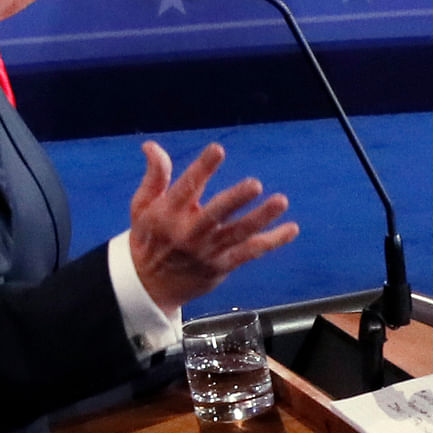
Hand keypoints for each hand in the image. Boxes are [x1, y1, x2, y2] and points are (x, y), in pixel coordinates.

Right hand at [127, 141, 297, 310]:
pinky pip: (250, 252)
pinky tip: (290, 229)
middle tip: (255, 184)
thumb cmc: (149, 239)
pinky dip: (272, 241)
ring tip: (281, 201)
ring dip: (261, 217)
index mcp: (167, 213)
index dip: (202, 168)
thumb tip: (151, 145)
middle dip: (236, 198)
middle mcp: (189, 232)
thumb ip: (155, 175)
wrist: (147, 287)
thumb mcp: (142, 206)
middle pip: (215, 213)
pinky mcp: (222, 265)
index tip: (218, 149)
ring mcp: (207, 251)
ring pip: (238, 232)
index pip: (186, 187)